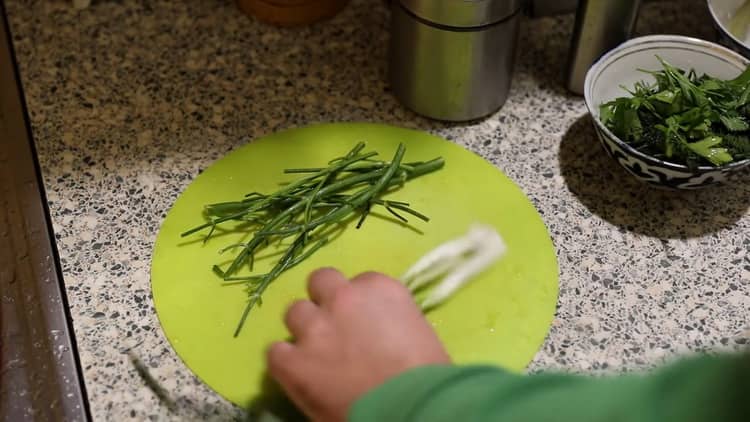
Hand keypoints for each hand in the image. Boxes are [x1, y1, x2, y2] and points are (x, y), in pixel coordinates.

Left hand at [266, 268, 450, 421]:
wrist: (411, 408)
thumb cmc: (427, 375)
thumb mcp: (417, 332)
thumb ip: (390, 320)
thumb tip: (378, 332)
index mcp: (380, 288)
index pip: (360, 282)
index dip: (360, 304)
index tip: (366, 322)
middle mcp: (343, 299)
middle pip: (321, 282)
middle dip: (325, 301)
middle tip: (335, 328)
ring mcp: (315, 329)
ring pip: (294, 313)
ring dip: (304, 329)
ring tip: (316, 354)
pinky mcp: (293, 362)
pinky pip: (275, 352)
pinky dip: (285, 361)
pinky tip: (299, 374)